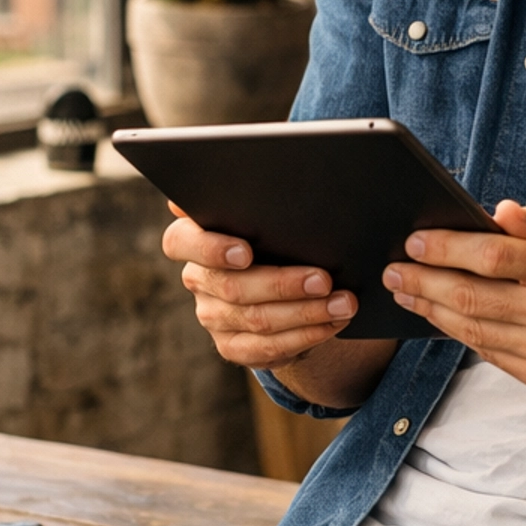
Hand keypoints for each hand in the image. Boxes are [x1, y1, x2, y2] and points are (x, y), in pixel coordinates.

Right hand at [163, 208, 358, 369]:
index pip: (181, 242)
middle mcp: (198, 279)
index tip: (246, 251)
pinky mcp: (233, 346)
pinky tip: (332, 323)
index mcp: (193, 239)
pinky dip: (306, 336)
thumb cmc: (278, 233)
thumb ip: (258, 203)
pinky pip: (267, 348)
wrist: (287, 278)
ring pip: (256, 320)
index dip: (210, 249)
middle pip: (232, 287)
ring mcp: (213, 317)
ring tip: (344, 303)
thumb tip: (267, 177)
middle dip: (284, 284)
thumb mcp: (270, 215)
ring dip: (306, 313)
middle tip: (325, 279)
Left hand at [381, 201, 525, 390]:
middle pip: (473, 299)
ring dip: (432, 311)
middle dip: (424, 282)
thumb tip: (495, 214)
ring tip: (406, 292)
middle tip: (393, 270)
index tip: (415, 241)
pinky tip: (440, 316)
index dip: (447, 249)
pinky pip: (491, 354)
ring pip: (474, 332)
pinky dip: (460, 334)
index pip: (492, 258)